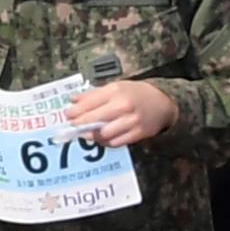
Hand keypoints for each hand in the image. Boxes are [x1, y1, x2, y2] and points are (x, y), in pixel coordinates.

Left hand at [65, 79, 179, 147]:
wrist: (162, 102)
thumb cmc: (135, 93)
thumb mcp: (114, 87)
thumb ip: (93, 94)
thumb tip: (73, 100)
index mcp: (115, 91)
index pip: (89, 103)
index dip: (75, 111)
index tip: (67, 115)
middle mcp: (123, 106)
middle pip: (94, 119)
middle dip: (80, 125)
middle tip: (72, 127)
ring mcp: (131, 121)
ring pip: (104, 134)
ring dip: (92, 136)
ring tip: (85, 134)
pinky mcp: (138, 134)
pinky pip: (116, 142)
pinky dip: (105, 142)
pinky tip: (100, 138)